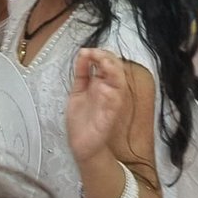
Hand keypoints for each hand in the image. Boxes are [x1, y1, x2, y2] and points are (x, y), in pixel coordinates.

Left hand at [66, 47, 128, 164]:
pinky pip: (115, 102)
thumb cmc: (81, 119)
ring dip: (114, 70)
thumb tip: (83, 51)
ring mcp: (110, 102)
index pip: (108, 62)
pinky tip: (103, 86)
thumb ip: (82, 72)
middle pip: (116, 68)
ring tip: (104, 63)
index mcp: (102, 83)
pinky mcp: (110, 116)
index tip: (87, 51)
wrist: (81, 146)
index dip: (100, 53)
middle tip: (95, 54)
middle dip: (107, 57)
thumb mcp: (78, 90)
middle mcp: (108, 90)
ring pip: (120, 82)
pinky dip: (112, 93)